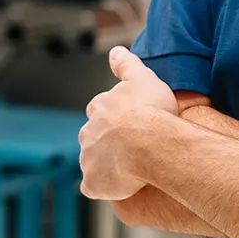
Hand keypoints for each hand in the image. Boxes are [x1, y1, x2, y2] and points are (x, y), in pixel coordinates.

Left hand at [79, 47, 177, 199]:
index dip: (116, 118)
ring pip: (94, 162)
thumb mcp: (143, 78)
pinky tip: (120, 187)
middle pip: (94, 137)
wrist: (150, 143)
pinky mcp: (93, 182)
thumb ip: (127, 64)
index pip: (101, 111)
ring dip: (107, 164)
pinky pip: (94, 186)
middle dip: (108, 141)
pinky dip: (103, 187)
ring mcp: (88, 159)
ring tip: (131, 168)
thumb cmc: (151, 110)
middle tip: (132, 146)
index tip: (132, 122)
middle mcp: (87, 132)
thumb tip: (116, 50)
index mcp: (99, 108)